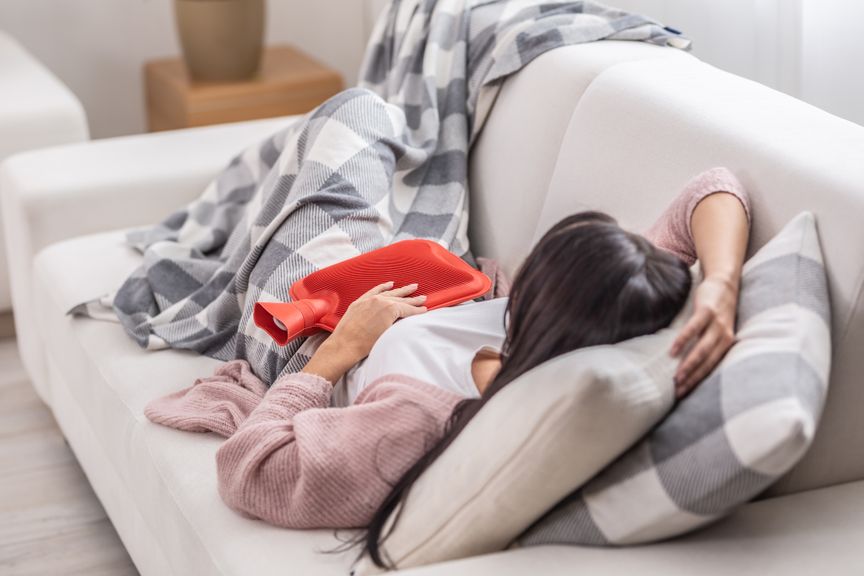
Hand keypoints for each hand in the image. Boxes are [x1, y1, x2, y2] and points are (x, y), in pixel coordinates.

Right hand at [301, 281, 426, 382]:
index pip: (378, 291)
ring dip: (413, 300)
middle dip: (404, 291)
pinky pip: (407, 310)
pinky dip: (415, 310)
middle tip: (414, 287)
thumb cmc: (345, 337)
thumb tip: (368, 320)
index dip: (387, 289)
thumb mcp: (351, 318)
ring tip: (423, 298)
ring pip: (402, 301)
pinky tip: (423, 310)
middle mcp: (373, 299)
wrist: (345, 343)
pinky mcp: (390, 312)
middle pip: (393, 294)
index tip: (393, 286)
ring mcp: (382, 304)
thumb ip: (361, 314)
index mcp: (362, 300)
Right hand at [669, 275, 738, 397]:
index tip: (683, 394)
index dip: (698, 382)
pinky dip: (683, 340)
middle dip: (693, 379)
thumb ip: (709, 346)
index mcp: (727, 344)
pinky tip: (673, 351)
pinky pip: (694, 328)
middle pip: (708, 362)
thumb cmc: (717, 310)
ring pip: (703, 349)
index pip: (712, 367)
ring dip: (689, 365)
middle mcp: (725, 336)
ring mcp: (717, 323)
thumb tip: (690, 365)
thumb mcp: (718, 330)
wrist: (725, 283)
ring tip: (676, 377)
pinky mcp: (707, 311)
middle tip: (678, 392)